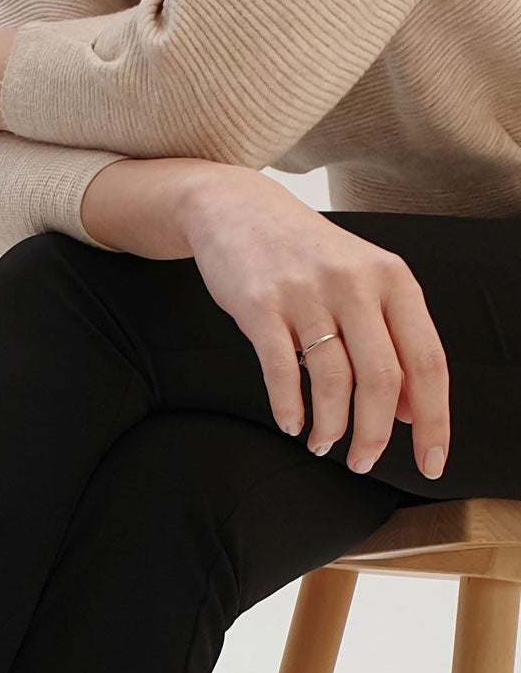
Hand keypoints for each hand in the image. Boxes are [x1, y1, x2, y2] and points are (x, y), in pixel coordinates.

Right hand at [182, 168, 449, 478]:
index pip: (427, 360)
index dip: (434, 419)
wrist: (238, 210)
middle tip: (362, 462)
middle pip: (382, 378)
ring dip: (330, 427)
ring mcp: (307, 294)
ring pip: (332, 381)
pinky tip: (292, 424)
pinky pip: (281, 371)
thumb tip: (410, 410)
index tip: (431, 461)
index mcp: (393, 279)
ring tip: (323, 444)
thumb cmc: (306, 255)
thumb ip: (391, 341)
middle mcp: (355, 283)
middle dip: (374, 435)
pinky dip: (289, 408)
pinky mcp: (260, 305)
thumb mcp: (362, 284)